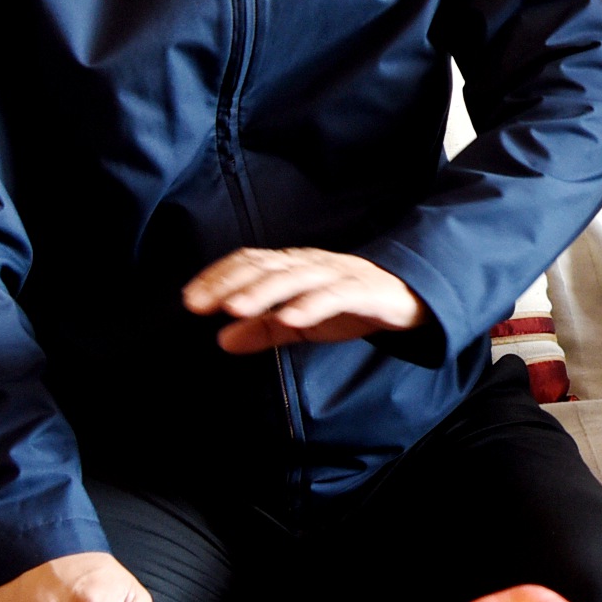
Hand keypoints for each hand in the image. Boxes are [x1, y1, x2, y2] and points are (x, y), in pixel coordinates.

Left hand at [183, 248, 426, 352]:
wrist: (411, 299)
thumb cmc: (351, 306)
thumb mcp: (302, 321)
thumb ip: (264, 328)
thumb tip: (222, 340)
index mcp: (295, 266)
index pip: (251, 262)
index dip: (219, 276)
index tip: (190, 299)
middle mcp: (313, 263)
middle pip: (268, 267)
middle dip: (231, 284)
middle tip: (200, 304)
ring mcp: (340, 274)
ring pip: (297, 278)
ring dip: (264, 293)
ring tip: (236, 309)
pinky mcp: (366, 290)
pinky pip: (337, 294)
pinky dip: (313, 304)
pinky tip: (291, 319)